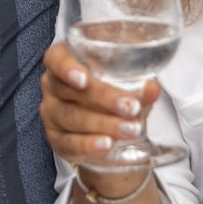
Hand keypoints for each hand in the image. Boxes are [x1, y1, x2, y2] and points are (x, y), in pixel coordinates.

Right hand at [40, 43, 162, 197]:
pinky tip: (107, 144)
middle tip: (130, 107)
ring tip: (130, 129)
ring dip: (103, 124)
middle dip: (102, 99)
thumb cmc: (114, 91)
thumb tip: (151, 89)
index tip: (84, 79)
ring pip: (72, 117)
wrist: (110, 126)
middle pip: (69, 90)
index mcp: (65, 61)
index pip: (56, 58)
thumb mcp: (128, 82)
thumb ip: (139, 84)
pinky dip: (90, 144)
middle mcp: (52, 86)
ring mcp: (51, 114)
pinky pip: (70, 143)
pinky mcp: (56, 140)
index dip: (66, 68)